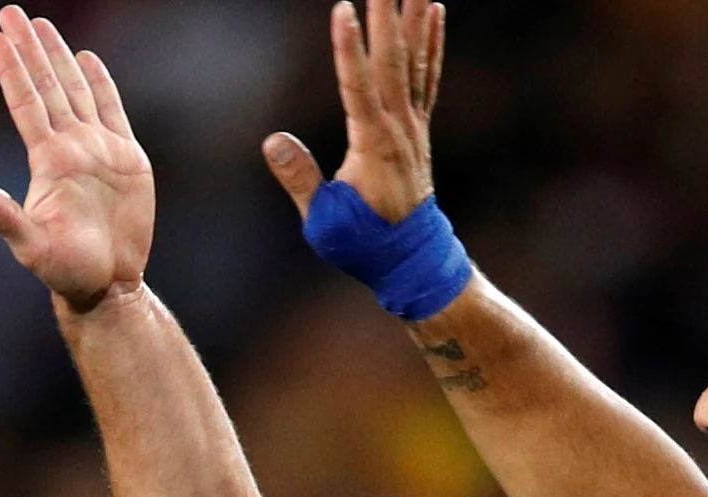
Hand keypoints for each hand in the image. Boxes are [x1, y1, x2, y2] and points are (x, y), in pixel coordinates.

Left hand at [0, 7, 155, 311]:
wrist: (108, 283)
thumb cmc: (65, 270)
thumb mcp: (31, 247)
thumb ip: (5, 219)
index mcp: (47, 161)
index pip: (25, 103)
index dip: (10, 70)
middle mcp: (69, 147)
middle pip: (46, 86)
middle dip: (29, 48)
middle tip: (12, 12)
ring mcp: (97, 148)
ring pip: (75, 90)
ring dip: (58, 57)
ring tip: (42, 25)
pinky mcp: (126, 157)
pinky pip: (112, 109)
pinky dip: (101, 83)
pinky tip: (87, 58)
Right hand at [262, 0, 443, 222]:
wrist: (412, 260)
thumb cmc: (363, 242)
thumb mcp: (323, 221)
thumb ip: (300, 179)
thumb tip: (272, 141)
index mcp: (373, 145)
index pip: (359, 87)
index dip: (350, 48)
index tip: (344, 10)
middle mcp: (399, 128)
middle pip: (392, 63)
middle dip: (386, 17)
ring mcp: (414, 125)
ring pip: (415, 61)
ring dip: (414, 18)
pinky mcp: (420, 127)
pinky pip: (429, 75)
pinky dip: (432, 42)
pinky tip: (434, 12)